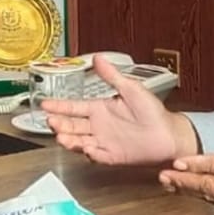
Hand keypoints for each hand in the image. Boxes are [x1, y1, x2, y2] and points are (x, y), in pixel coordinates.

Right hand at [41, 55, 192, 166]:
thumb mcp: (130, 88)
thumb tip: (99, 58)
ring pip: (80, 141)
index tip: (45, 104)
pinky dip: (90, 153)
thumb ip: (112, 76)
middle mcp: (99, 125)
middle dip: (59, 124)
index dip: (59, 106)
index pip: (74, 107)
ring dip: (70, 140)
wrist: (168, 133)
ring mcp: (105, 141)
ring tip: (62, 137)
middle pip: (73, 126)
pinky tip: (86, 148)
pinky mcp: (113, 156)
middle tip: (50, 121)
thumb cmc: (153, 111)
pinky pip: (98, 156)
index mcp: (101, 108)